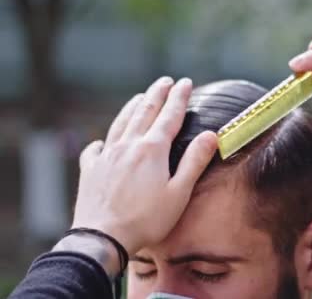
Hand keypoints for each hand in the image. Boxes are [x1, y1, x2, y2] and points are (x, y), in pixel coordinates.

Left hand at [73, 77, 216, 254]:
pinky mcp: (90, 169)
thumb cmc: (147, 219)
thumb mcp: (179, 192)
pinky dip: (103, 141)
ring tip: (140, 97)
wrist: (103, 237)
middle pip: (144, 111)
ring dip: (132, 107)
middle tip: (165, 81)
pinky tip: (103, 142)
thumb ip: (195, 161)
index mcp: (153, 149)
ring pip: (121, 123)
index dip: (179, 98)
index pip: (170, 116)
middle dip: (157, 94)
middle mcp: (128, 145)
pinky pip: (96, 148)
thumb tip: (212, 135)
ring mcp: (106, 156)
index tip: (186, 82)